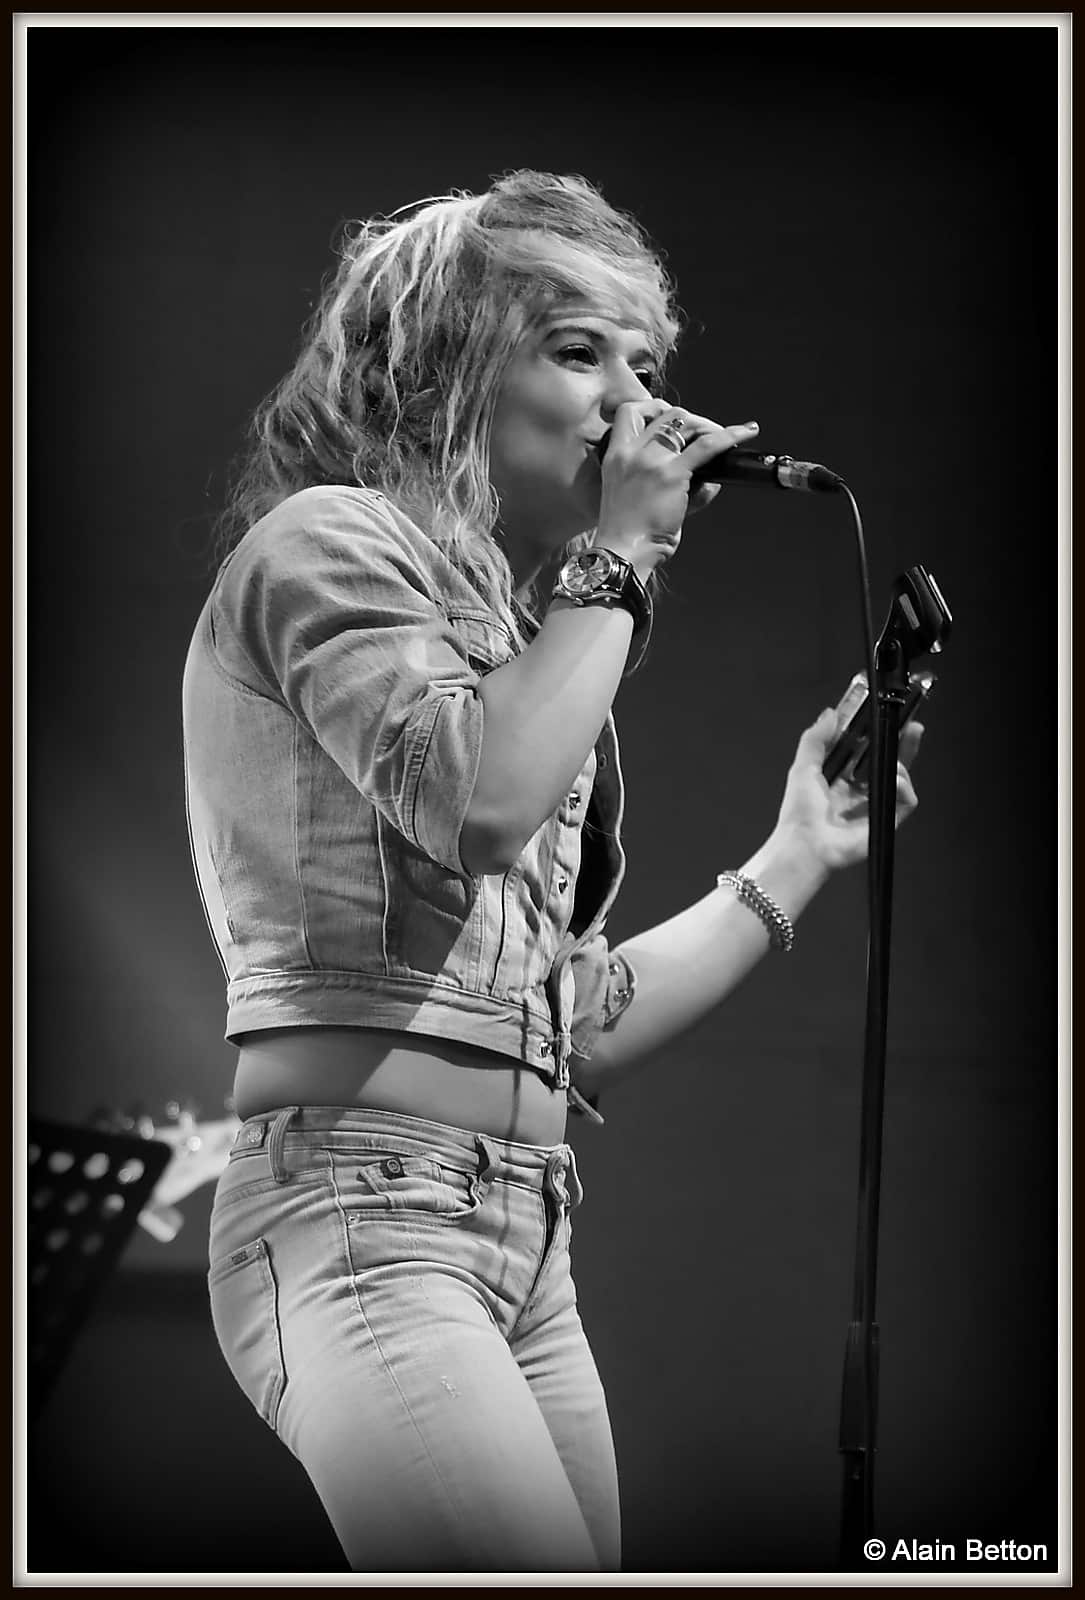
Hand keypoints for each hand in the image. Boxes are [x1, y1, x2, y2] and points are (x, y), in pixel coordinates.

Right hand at [596, 400, 758, 579]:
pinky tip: (746, 432)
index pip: (629, 411)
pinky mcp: (672, 474)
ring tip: (723, 440)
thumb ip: (665, 479)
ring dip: (708, 427)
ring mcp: (651, 461)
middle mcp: (631, 452)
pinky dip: (730, 435)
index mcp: (615, 456)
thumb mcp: (634, 496)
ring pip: (686, 422)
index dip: (653, 407)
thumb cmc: (629, 533)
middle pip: (666, 414)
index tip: (669, 416)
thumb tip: (707, 478)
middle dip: (690, 419)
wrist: (624, 553)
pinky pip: (707, 445)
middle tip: (705, 435)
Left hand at [771, 706, 921, 874]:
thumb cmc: (799, 813)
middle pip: (889, 762)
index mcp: (840, 778)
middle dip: (903, 744)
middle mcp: (859, 791)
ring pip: (901, 778)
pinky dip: (903, 786)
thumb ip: (816, 738)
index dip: (878, 735)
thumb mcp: (803, 767)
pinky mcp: (886, 820)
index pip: (866, 751)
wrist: (806, 845)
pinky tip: (893, 780)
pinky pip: (907, 799)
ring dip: (900, 764)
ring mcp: (874, 805)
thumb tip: (831, 713)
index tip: (886, 718)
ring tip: (889, 761)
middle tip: (912, 728)